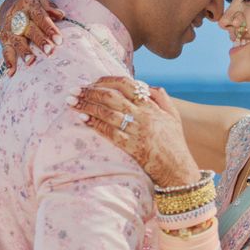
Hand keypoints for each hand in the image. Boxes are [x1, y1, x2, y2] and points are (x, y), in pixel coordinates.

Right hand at [0, 0, 65, 76]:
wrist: (11, 2)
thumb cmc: (33, 3)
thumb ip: (49, 5)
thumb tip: (60, 14)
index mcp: (28, 4)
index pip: (40, 17)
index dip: (49, 28)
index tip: (59, 40)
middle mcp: (17, 16)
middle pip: (29, 29)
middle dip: (39, 41)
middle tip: (49, 51)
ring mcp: (9, 28)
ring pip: (16, 40)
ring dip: (23, 51)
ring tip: (30, 62)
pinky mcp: (4, 38)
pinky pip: (5, 50)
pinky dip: (8, 61)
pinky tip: (11, 73)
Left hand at [71, 78, 200, 187]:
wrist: (178, 169)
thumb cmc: (175, 144)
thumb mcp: (173, 116)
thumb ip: (162, 98)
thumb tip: (149, 86)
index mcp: (151, 105)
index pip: (126, 84)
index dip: (106, 80)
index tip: (92, 81)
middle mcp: (143, 115)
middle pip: (111, 96)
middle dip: (90, 91)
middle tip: (74, 90)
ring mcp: (137, 131)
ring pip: (107, 113)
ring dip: (87, 106)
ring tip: (71, 102)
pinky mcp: (131, 146)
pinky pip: (109, 132)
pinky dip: (95, 124)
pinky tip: (83, 120)